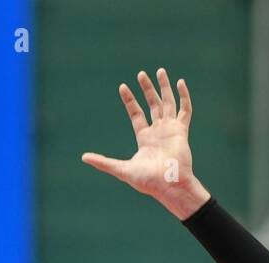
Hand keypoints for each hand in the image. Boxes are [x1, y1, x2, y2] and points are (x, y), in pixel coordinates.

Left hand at [82, 68, 210, 220]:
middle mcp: (158, 132)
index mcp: (145, 139)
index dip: (130, 100)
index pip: (136, 114)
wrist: (169, 185)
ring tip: (160, 71)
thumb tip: (83, 157)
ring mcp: (170, 130)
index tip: (123, 87)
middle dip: (147, 89)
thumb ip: (103, 162)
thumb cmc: (147, 181)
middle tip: (141, 74)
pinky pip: (185, 110)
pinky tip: (181, 82)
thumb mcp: (121, 169)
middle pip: (152, 105)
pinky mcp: (181, 130)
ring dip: (164, 87)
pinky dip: (184, 96)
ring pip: (168, 103)